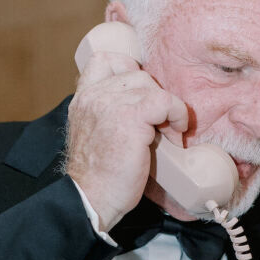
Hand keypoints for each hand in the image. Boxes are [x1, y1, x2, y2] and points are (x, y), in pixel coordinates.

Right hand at [65, 50, 187, 231]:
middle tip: (161, 125)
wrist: (92, 199)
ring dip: (166, 110)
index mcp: (83, 99)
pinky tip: (176, 136)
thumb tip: (146, 111)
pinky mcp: (131, 117)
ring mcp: (110, 103)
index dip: (129, 70)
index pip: (104, 60)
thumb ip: (109, 115)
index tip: (143, 95)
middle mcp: (93, 95)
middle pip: (135, 73)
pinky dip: (176, 115)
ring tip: (168, 135)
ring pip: (150, 85)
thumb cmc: (99, 178)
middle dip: (154, 96)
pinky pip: (164, 101)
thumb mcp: (98, 136)